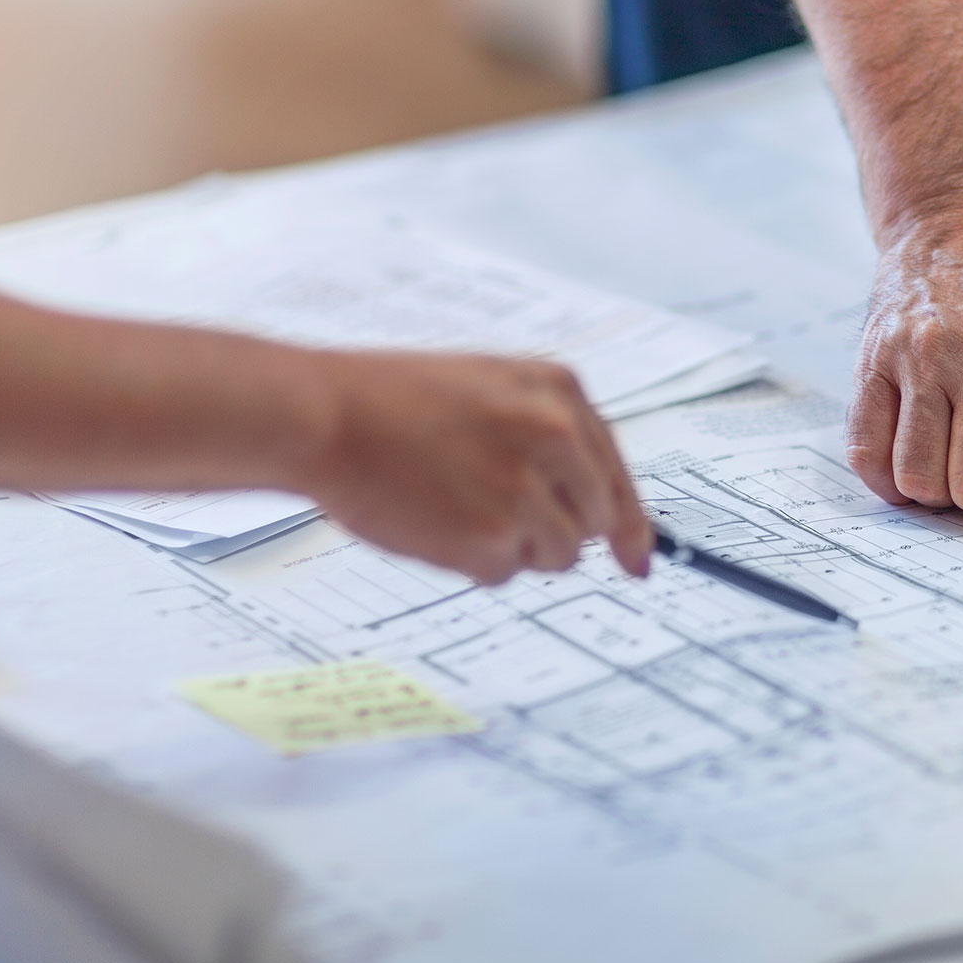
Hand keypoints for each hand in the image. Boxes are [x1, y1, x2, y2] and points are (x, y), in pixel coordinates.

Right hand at [297, 353, 651, 586]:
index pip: (616, 472)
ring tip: (455, 508)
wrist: (325, 417)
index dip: (629, 523)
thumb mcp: (489, 388)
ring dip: (514, 548)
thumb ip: (546, 435)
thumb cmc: (392, 403)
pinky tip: (435, 523)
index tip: (637, 560)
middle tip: (496, 516)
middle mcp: (556, 437)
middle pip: (595, 521)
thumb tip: (598, 514)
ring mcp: (527, 489)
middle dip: (557, 531)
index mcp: (559, 393)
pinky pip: (505, 574)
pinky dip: (473, 563)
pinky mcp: (493, 537)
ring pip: (557, 555)